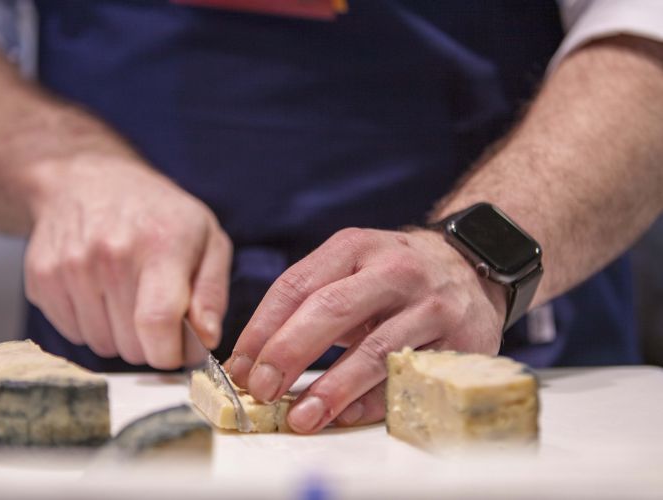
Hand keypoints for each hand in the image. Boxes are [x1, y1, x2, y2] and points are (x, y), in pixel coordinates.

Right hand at [24, 153, 231, 368]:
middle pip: (131, 344)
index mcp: (159, 244)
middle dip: (150, 342)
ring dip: (119, 335)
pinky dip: (90, 325)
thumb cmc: (158, 214)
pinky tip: (100, 293)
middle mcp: (110, 254)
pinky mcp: (41, 278)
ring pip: (101, 345)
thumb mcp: (207, 239)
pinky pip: (72, 334)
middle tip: (155, 312)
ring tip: (127, 298)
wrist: (88, 180)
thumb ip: (212, 293)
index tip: (178, 352)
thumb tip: (207, 339)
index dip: (170, 353)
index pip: (157, 323)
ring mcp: (70, 266)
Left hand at [226, 227, 504, 432]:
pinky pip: (408, 376)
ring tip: (300, 416)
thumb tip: (253, 360)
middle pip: (331, 310)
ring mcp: (430, 304)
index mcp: (355, 247)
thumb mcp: (352, 267)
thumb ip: (308, 302)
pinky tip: (346, 415)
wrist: (470, 266)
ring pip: (373, 349)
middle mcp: (394, 269)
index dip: (262, 329)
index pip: (296, 285)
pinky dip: (374, 400)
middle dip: (288, 353)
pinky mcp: (459, 339)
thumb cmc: (393, 276)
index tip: (240, 366)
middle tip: (261, 390)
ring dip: (331, 388)